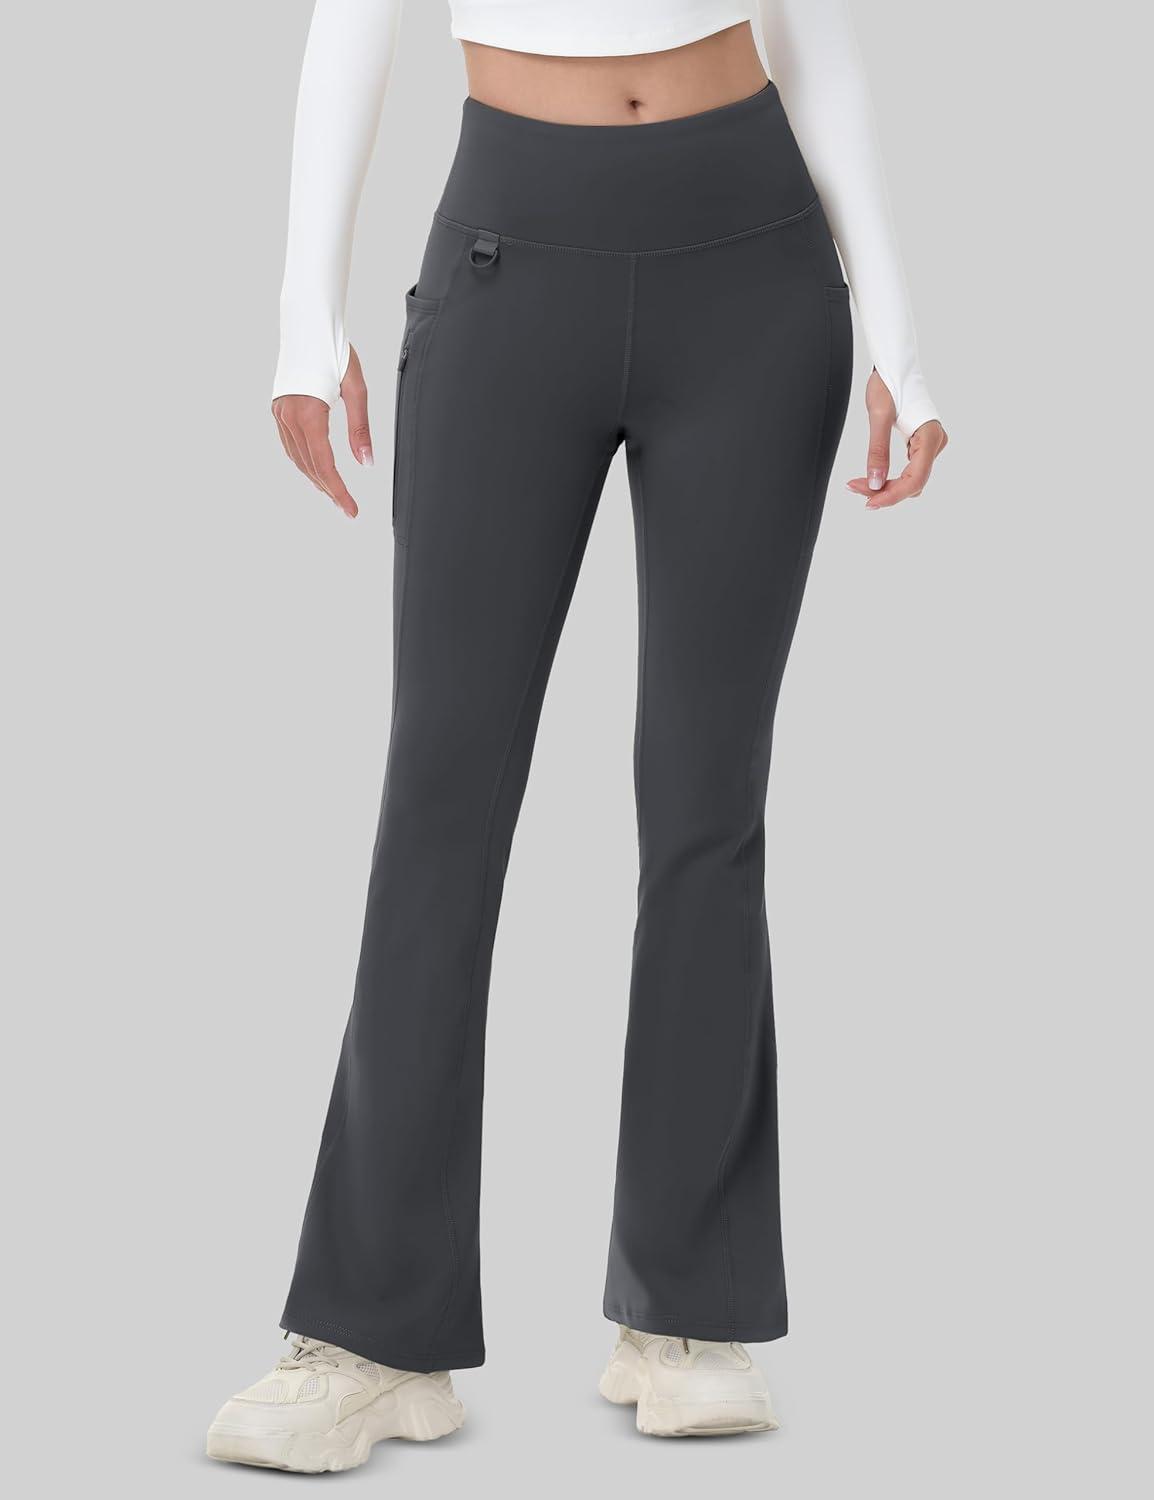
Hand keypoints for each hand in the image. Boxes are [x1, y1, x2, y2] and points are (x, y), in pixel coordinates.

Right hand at [271, 346, 372, 518]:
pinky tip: (316, 469)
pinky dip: (304, 461)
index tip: (351, 510)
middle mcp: (289, 416)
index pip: (324, 464)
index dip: (338, 491)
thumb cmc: (335, 351)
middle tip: (347, 507)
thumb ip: (360, 428)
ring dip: (315, 478)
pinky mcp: (278, 409)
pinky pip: (290, 445)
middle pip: (309, 466)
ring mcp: (280, 413)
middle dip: (328, 489)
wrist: (308, 323)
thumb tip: (366, 463)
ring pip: (297, 458)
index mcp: (309, 412)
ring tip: (334, 493)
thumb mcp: (356, 389)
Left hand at [846, 369, 947, 509]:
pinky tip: (871, 478)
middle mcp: (935, 443)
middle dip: (885, 491)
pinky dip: (889, 477)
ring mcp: (930, 445)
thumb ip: (877, 452)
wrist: (893, 366)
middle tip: (854, 488)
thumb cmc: (887, 384)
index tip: (868, 502)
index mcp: (930, 436)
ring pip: (910, 480)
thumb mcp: (878, 417)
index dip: (892, 495)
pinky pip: (908, 470)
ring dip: (886, 486)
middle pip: (913, 483)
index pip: (915, 479)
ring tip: (858, 484)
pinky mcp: (920, 445)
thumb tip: (874, 485)